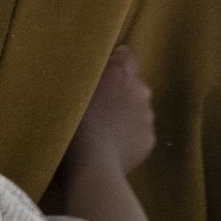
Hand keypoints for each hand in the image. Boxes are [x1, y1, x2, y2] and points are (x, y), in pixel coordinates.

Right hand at [69, 45, 154, 186]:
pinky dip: (128, 137)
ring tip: (102, 132)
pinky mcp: (149, 140)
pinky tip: (111, 147)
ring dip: (124, 116)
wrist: (91, 164)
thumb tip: (94, 69)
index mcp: (120, 73)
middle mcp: (140, 90)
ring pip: (137, 110)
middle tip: (97, 108)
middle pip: (132, 85)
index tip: (102, 74)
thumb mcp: (70, 91)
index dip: (115, 62)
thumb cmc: (73, 123)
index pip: (126, 56)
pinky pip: (138, 133)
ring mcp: (148, 116)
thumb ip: (86, 75)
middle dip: (119, 92)